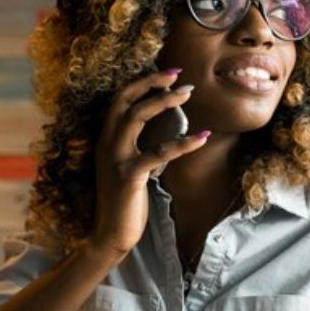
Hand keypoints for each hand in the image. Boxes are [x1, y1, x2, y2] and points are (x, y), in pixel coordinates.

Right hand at [88, 69, 211, 259]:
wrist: (110, 235)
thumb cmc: (124, 202)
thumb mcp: (130, 168)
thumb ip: (141, 148)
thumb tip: (168, 131)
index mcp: (106, 141)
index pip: (118, 101)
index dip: (141, 83)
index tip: (167, 75)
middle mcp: (106, 144)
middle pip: (124, 100)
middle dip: (151, 83)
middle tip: (178, 76)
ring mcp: (115, 159)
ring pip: (136, 117)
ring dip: (163, 101)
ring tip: (187, 94)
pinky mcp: (128, 176)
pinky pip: (158, 153)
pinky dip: (183, 143)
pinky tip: (203, 137)